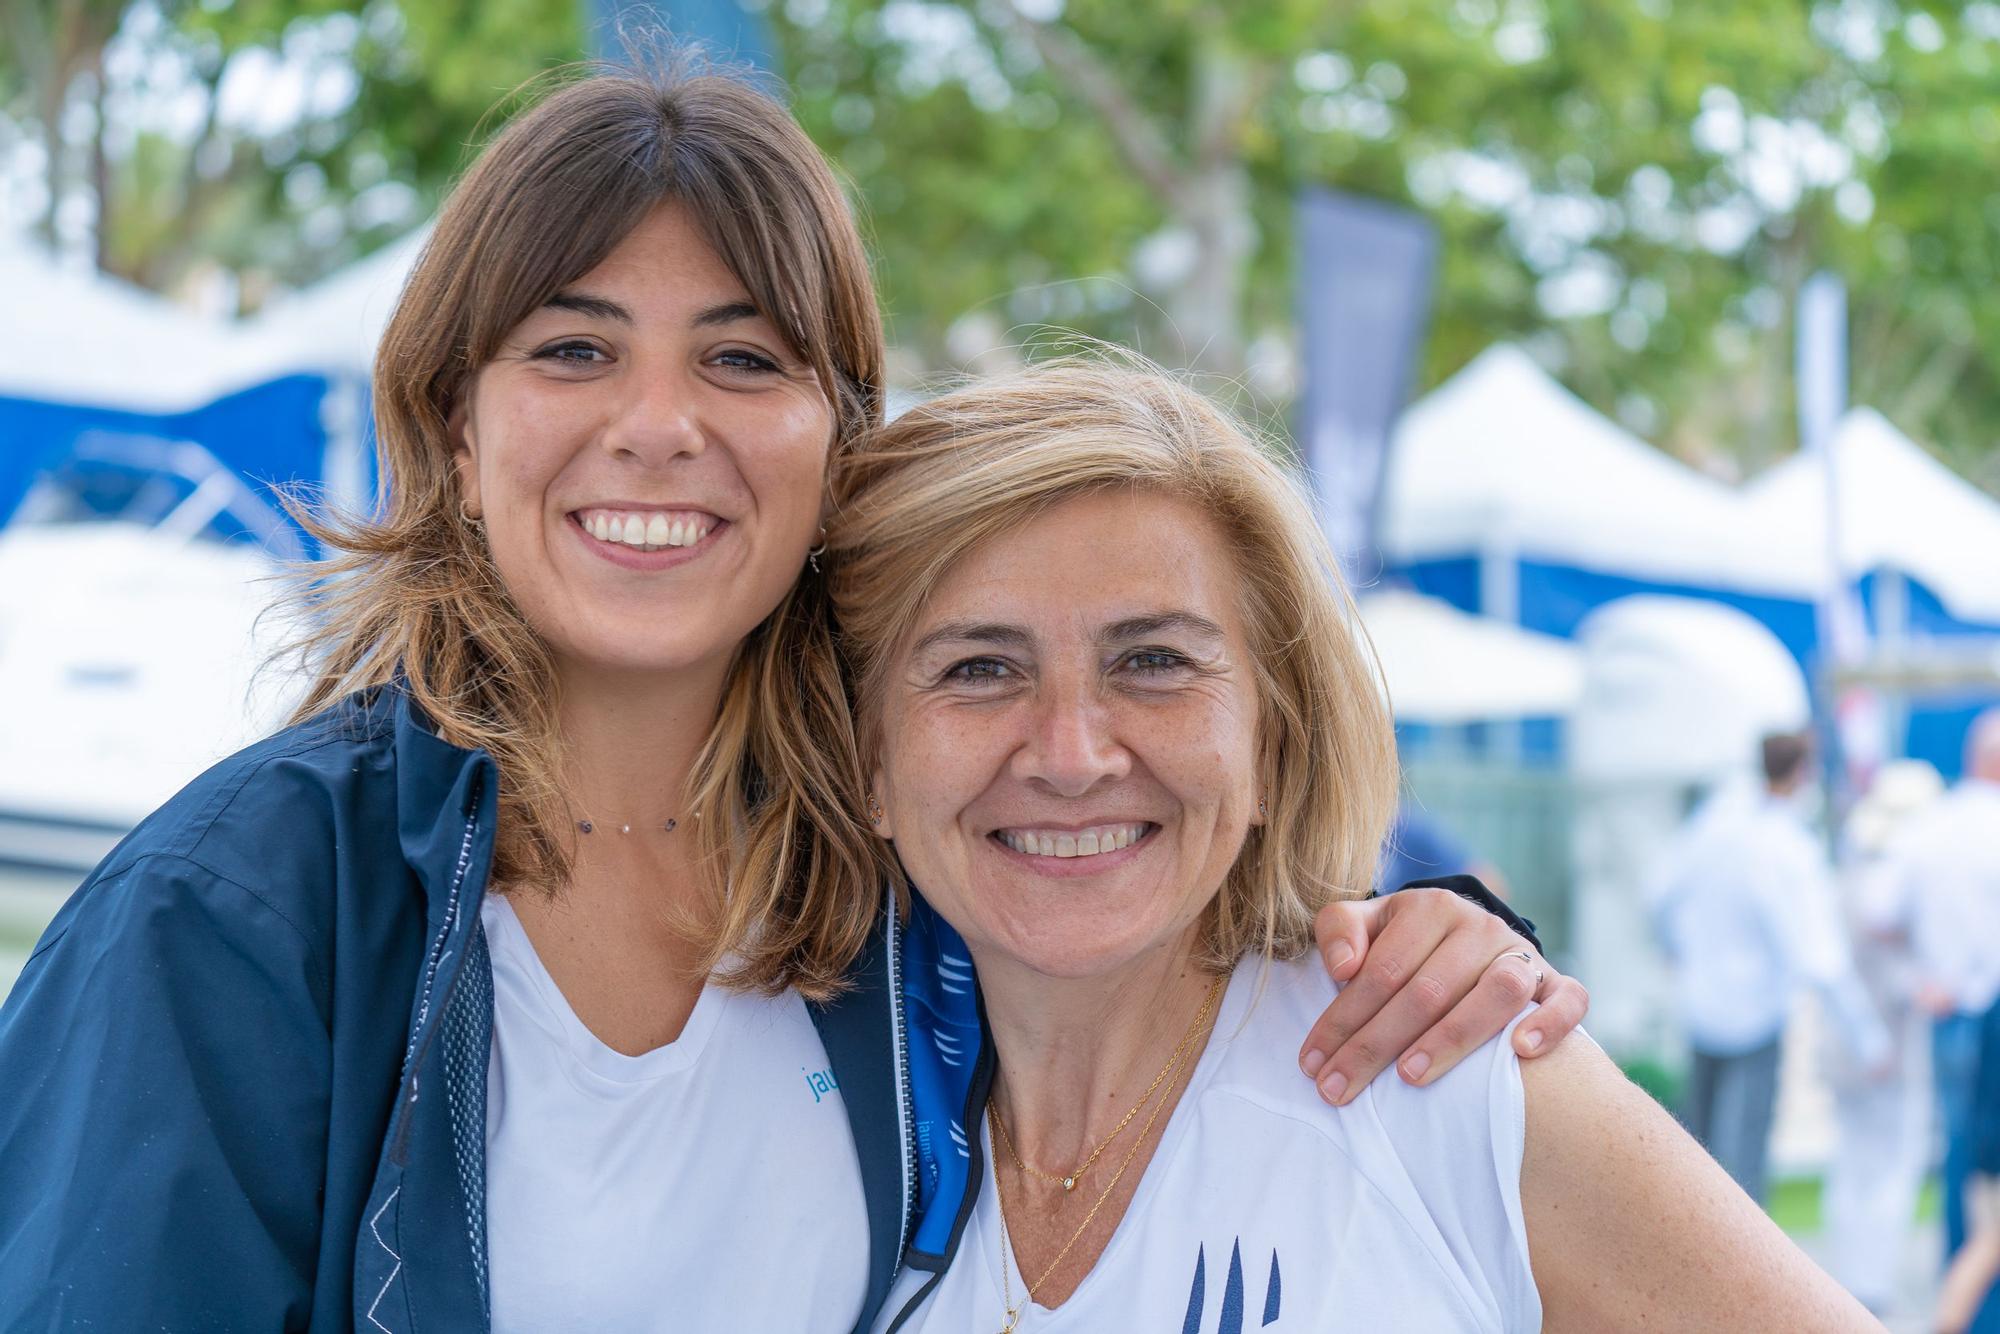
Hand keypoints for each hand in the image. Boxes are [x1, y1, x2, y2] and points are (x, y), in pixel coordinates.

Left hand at [1298, 888, 1588, 1105]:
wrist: (1466, 939)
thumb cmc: (1404, 943)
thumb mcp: (1367, 925)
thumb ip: (1341, 930)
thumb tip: (1343, 967)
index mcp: (1428, 908)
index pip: (1380, 971)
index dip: (1341, 1020)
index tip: (1312, 1064)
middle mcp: (1479, 926)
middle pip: (1427, 991)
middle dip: (1375, 1045)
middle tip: (1339, 1090)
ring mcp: (1522, 953)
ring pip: (1496, 992)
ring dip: (1453, 1037)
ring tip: (1411, 1077)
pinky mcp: (1557, 982)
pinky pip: (1568, 999)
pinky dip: (1549, 1023)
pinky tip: (1520, 1052)